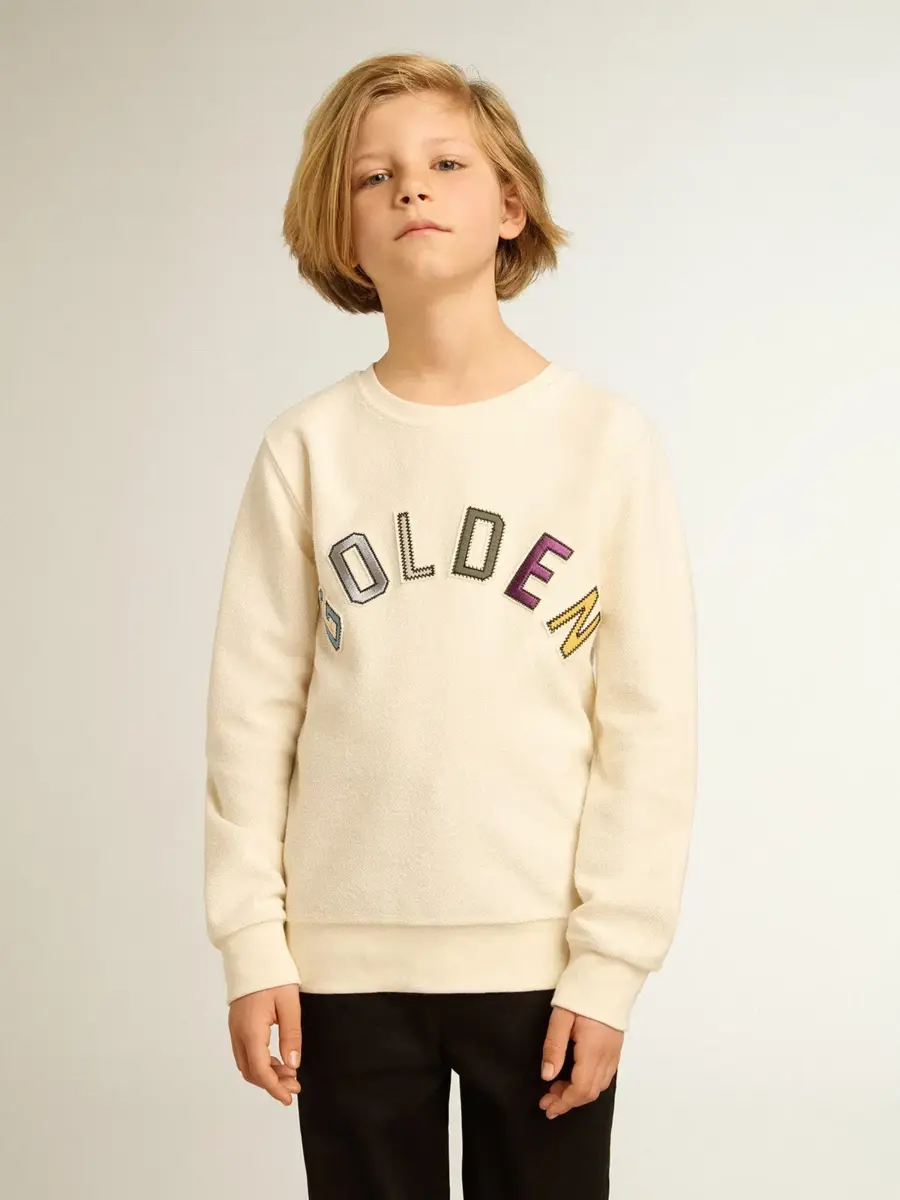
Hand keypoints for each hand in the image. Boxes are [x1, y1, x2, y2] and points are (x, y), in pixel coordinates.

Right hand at [228, 983, 302, 1106]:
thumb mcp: (289, 1005)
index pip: (260, 1071)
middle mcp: (238, 1033)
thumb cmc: (273, 975)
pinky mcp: (237, 1024)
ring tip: (289, 1073)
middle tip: (294, 1085)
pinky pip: (245, 1052)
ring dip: (266, 1073)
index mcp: (251, 1031)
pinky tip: (277, 1059)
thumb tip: (292, 1065)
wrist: (253, 953)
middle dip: (272, 1083)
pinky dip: (260, 1062)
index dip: (274, 1088)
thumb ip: (291, 1036)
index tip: (289, 1098)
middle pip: (251, 1072)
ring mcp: (235, 1028)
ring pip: (246, 1064)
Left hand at [538, 1004, 622, 1118]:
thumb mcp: (561, 1016)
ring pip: (599, 1086)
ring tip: (557, 1090)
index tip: (546, 1106)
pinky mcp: (616, 1048)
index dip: (563, 1102)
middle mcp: (607, 1056)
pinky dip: (589, 1084)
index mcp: (593, 1051)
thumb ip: (554, 1047)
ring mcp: (614, 1053)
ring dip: (578, 1094)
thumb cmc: (581, 993)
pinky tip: (575, 1078)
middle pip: (590, 1092)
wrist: (608, 975)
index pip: (581, 1089)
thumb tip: (547, 1076)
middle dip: (568, 1101)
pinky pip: (605, 1076)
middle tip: (547, 1101)